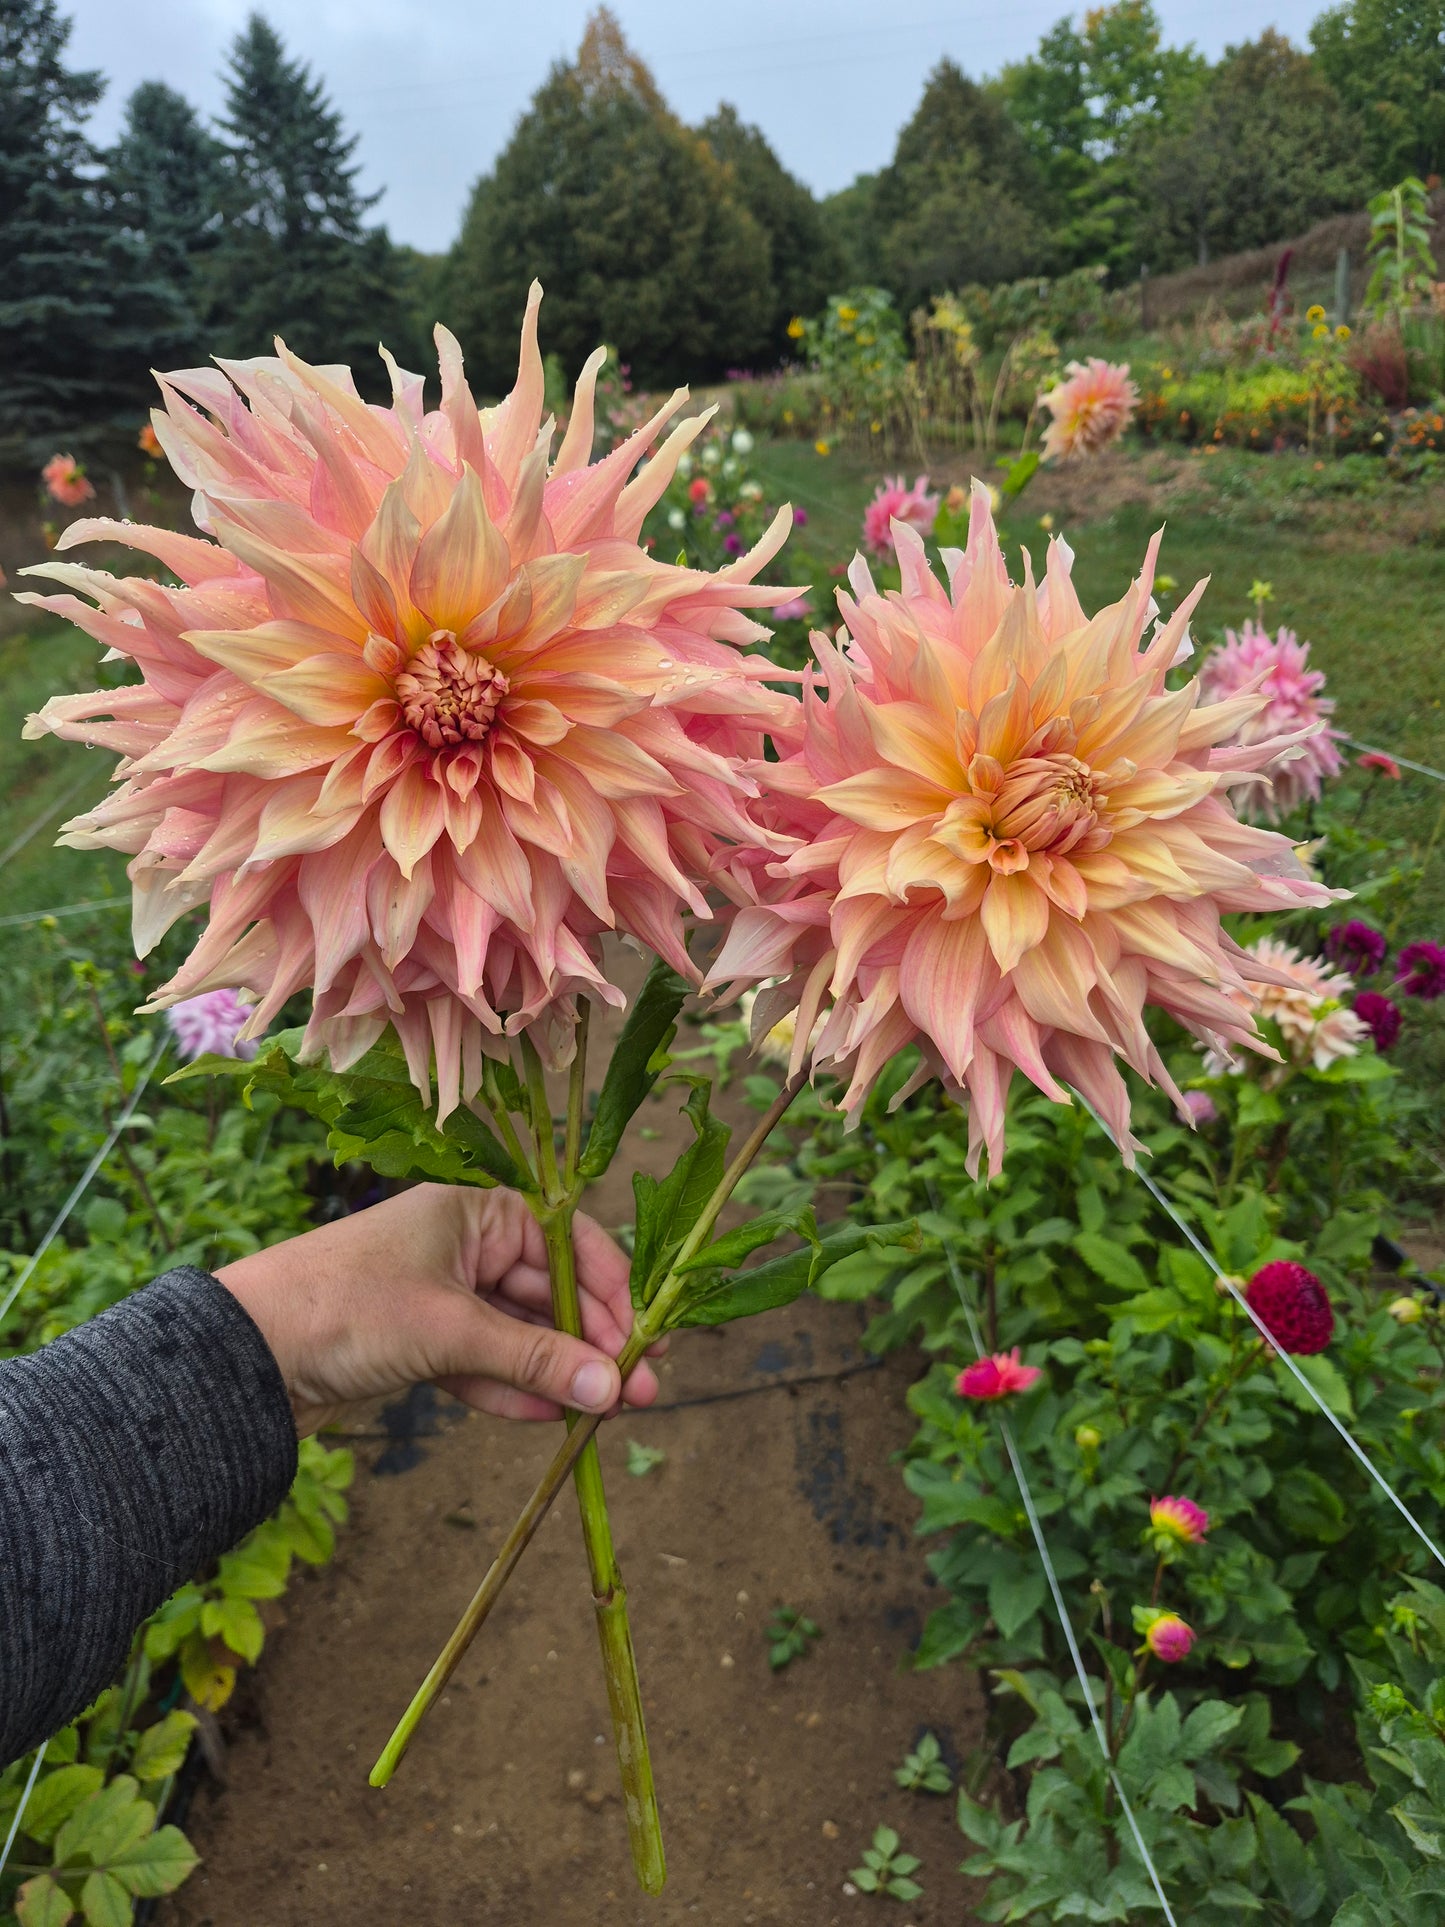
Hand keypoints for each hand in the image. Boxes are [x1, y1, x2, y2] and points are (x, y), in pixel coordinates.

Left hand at [215, 1185, 661, 1436]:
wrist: (242, 1356)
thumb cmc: (346, 1310)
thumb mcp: (451, 1331)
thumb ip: (534, 1359)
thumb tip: (612, 1386)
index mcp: (473, 1213)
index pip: (568, 1244)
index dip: (611, 1293)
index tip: (644, 1344)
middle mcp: (462, 1246)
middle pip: (548, 1292)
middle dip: (591, 1343)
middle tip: (638, 1392)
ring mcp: (440, 1296)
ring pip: (518, 1333)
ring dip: (557, 1372)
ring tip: (603, 1414)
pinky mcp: (419, 1343)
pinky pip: (483, 1364)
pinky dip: (513, 1390)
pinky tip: (551, 1420)